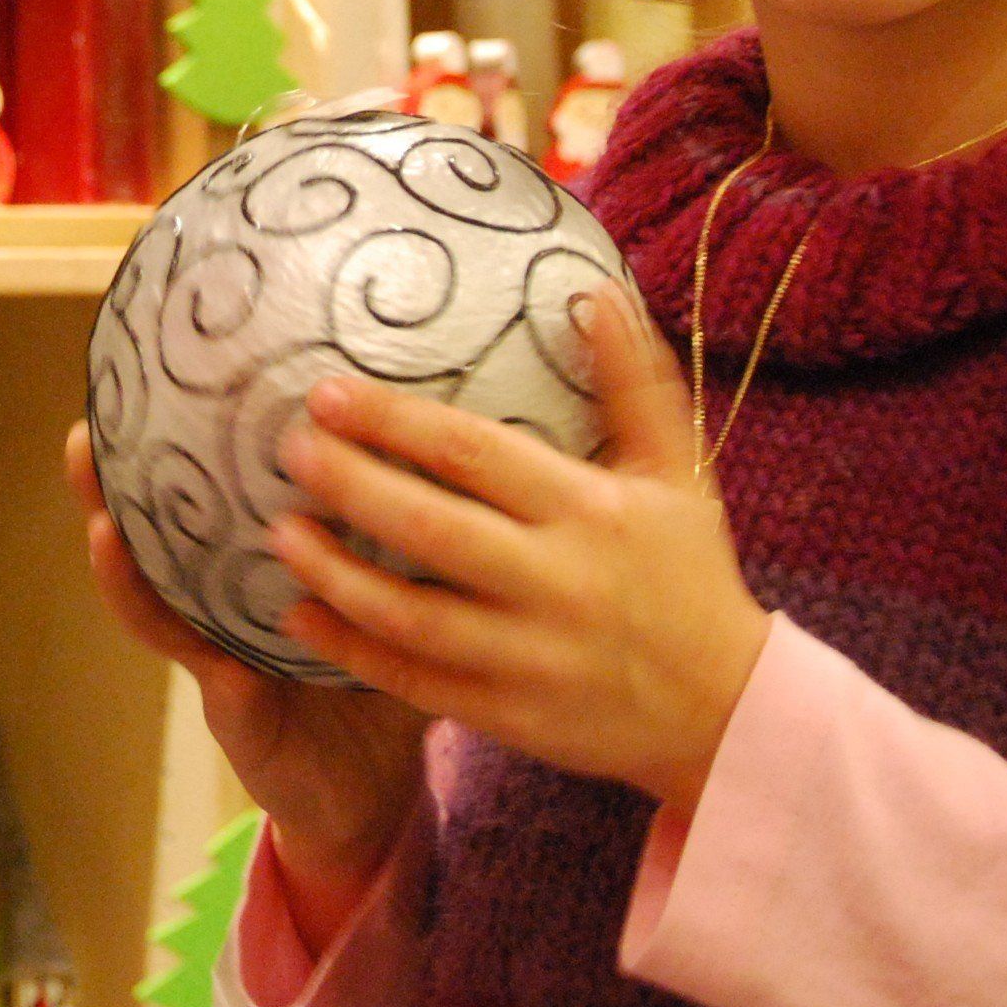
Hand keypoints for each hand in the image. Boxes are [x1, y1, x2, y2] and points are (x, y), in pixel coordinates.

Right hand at [68, 422, 432, 939]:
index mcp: (275, 575)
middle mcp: (231, 605)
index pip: (223, 501)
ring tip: (89, 488)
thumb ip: (409, 549)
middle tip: (89, 424)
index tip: (172, 383)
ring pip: (154, 587)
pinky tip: (120, 565)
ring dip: (116, 540)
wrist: (379, 795)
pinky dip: (148, 606)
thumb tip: (454, 450)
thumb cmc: (393, 689)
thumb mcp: (408, 607)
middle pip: (169, 533)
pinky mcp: (228, 700)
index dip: (193, 446)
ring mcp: (221, 651)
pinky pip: (187, 649)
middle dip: (124, 480)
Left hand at [267, 288, 769, 814]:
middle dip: (351, 486)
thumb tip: (595, 291)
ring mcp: (531, 657)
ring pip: (413, 617)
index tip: (327, 393)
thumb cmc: (689, 574)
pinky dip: (353, 652)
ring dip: (337, 575)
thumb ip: (631, 382)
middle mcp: (558, 583)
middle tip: (288, 449)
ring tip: (279, 533)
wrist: (728, 710)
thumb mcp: (676, 472)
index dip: (395, 423)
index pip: (476, 455)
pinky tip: (298, 616)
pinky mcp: (511, 716)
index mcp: (592, 511)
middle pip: (433, 530)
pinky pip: (416, 683)